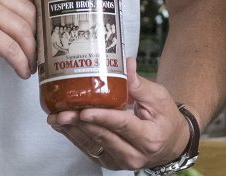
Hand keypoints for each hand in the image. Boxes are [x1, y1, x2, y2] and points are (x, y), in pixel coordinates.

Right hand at [0, 0, 35, 77]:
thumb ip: (0, 5)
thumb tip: (34, 20)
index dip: (39, 19)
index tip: (44, 35)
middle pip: (29, 13)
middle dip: (39, 37)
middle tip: (42, 53)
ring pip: (22, 31)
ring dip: (32, 52)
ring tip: (32, 65)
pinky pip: (10, 48)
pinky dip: (20, 61)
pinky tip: (21, 70)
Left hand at [47, 58, 190, 170]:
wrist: (170, 144)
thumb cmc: (165, 119)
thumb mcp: (159, 98)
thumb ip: (139, 84)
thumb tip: (126, 63)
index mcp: (148, 138)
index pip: (122, 125)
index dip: (101, 118)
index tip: (84, 111)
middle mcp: (133, 154)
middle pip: (102, 136)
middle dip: (79, 123)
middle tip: (61, 112)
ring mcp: (120, 161)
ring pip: (92, 145)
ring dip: (72, 131)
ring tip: (55, 117)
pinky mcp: (110, 162)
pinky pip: (89, 149)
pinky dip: (75, 136)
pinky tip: (63, 125)